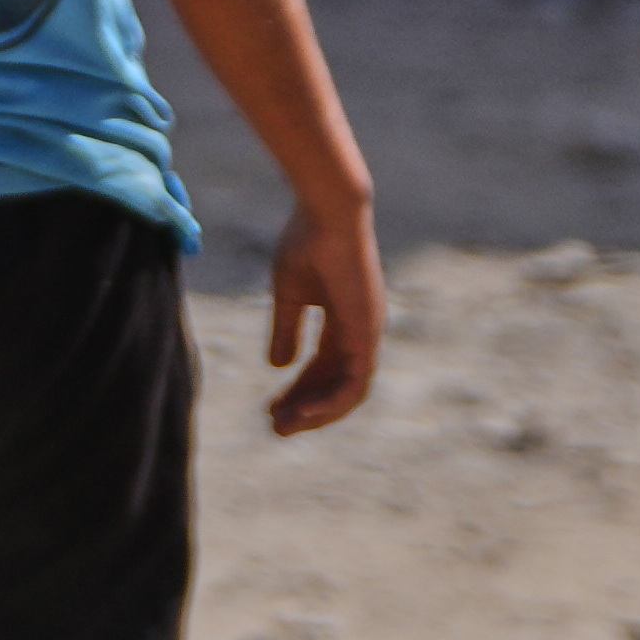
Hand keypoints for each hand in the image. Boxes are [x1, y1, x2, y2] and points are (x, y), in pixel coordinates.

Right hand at [266, 192, 388, 436]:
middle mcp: (360, 332)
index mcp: (344, 318)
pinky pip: (354, 383)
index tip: (271, 405)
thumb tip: (278, 366)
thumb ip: (286, 329)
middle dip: (305, 407)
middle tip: (275, 427)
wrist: (327, 212)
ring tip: (283, 426)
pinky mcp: (367, 335)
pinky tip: (302, 412)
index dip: (298, 387)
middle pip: (335, 384)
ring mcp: (367, 335)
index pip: (323, 366)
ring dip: (316, 413)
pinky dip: (329, 403)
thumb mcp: (289, 293)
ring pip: (347, 391)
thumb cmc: (307, 241)